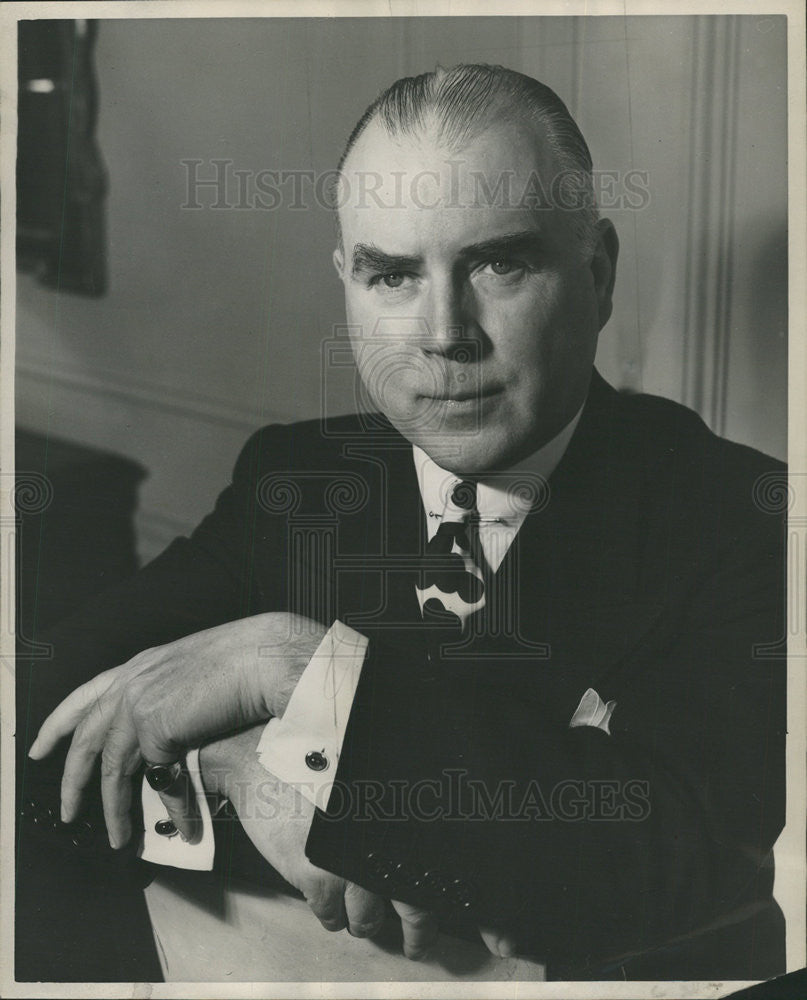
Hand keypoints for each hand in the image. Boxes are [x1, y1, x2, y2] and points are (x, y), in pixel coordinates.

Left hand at [28, 612, 325, 847]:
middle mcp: (132, 680)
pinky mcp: (154, 728)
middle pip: (85, 736)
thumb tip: (171, 739)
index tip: (41, 747)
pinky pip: (157, 780)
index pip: (85, 695)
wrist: (265, 657)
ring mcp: (138, 703)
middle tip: (67, 811)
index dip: (58, 723)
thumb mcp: (197, 673)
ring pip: (111, 767)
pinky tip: (183, 823)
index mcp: (142, 665)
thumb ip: (173, 699)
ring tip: (119, 838)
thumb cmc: (250, 658)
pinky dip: (172, 807)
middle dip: (71, 779)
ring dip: (114, 809)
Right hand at [202, 728, 514, 960]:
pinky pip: (331, 915)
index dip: (488, 913)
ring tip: (372, 924)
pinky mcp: (314, 875)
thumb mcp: (375, 767)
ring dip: (371, 924)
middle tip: (422, 944)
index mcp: (409, 822)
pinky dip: (334, 916)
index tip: (504, 941)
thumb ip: (412, 799)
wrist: (261, 752)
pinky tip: (334, 909)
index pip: (454, 875)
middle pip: (419, 909)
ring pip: (370, 919)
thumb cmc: (324, 751)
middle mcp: (385, 845)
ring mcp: (349, 864)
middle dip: (423, 934)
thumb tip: (445, 823)